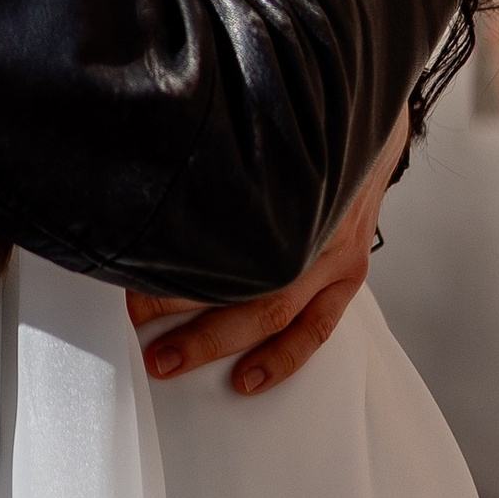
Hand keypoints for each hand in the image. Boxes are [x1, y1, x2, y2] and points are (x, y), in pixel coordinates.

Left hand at [130, 117, 408, 397]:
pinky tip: (250, 378)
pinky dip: (281, 357)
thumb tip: (158, 174)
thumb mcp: (262, 131)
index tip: (128, 267)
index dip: (169, 254)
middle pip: (238, 273)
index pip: (216, 229)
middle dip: (179, 303)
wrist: (370, 119)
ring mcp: (334, 253)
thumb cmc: (311, 128)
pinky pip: (316, 328)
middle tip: (136, 320)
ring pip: (274, 311)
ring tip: (173, 360)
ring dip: (219, 341)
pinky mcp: (350, 274)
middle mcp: (311, 221)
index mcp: (283, 180)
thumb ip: (220, 160)